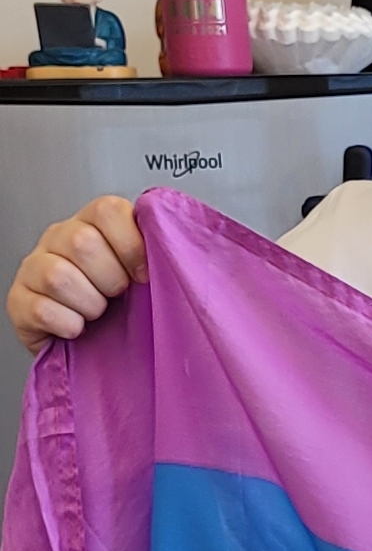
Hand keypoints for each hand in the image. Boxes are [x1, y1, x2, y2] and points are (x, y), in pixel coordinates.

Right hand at [7, 198, 146, 351]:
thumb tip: (174, 248)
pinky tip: (76, 327)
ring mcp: (33, 267)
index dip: (131, 244)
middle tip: (116, 295)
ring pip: (58, 276)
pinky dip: (68, 325)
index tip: (143, 273)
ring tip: (96, 312)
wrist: (89, 341)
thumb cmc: (119, 302)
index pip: (107, 210)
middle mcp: (58, 238)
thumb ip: (154, 251)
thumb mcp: (139, 271)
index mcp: (91, 222)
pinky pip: (42, 309)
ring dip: (89, 304)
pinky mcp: (18, 300)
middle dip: (111, 279)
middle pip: (82, 242)